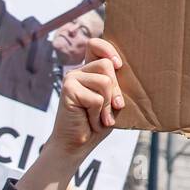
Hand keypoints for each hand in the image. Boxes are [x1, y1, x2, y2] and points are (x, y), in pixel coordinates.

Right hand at [49, 37, 125, 157]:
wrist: (77, 145)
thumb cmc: (97, 124)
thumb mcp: (112, 102)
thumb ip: (115, 85)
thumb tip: (122, 70)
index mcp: (89, 71)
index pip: (95, 45)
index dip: (108, 49)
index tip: (118, 65)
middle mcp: (78, 71)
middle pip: (107, 65)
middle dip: (116, 91)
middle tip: (113, 108)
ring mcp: (71, 79)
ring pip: (105, 82)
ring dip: (107, 105)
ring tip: (99, 117)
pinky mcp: (68, 89)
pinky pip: (96, 98)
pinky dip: (97, 114)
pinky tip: (90, 120)